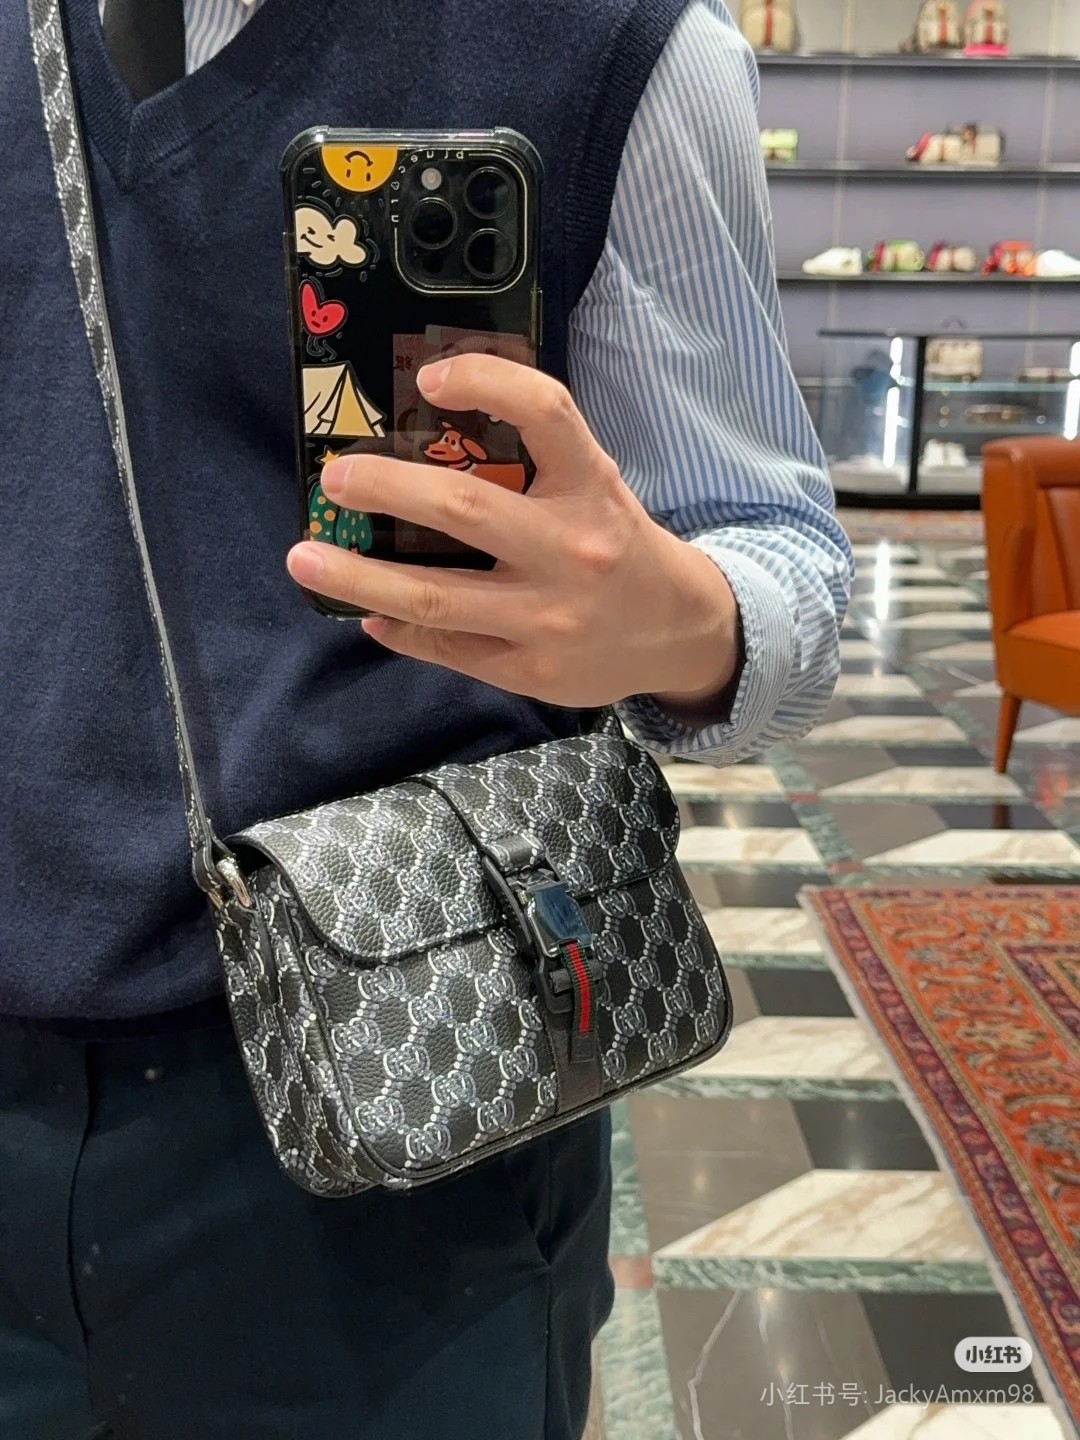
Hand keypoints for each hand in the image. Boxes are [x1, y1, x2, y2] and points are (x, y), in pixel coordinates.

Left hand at [286, 355, 739, 711]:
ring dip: (358, 577)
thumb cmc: (617, 545)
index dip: (486, 381)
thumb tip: (422, 442)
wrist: (678, 631)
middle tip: (333, 480)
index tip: (428, 377)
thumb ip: (532, 464)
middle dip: (385, 489)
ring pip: (436, 596)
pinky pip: (447, 647)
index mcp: (592, 487)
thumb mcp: (594, 489)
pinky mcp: (531, 669)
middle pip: (464, 509)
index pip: (546, 413)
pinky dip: (397, 627)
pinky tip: (367, 612)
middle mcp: (573, 548)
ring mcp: (550, 617)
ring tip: (305, 560)